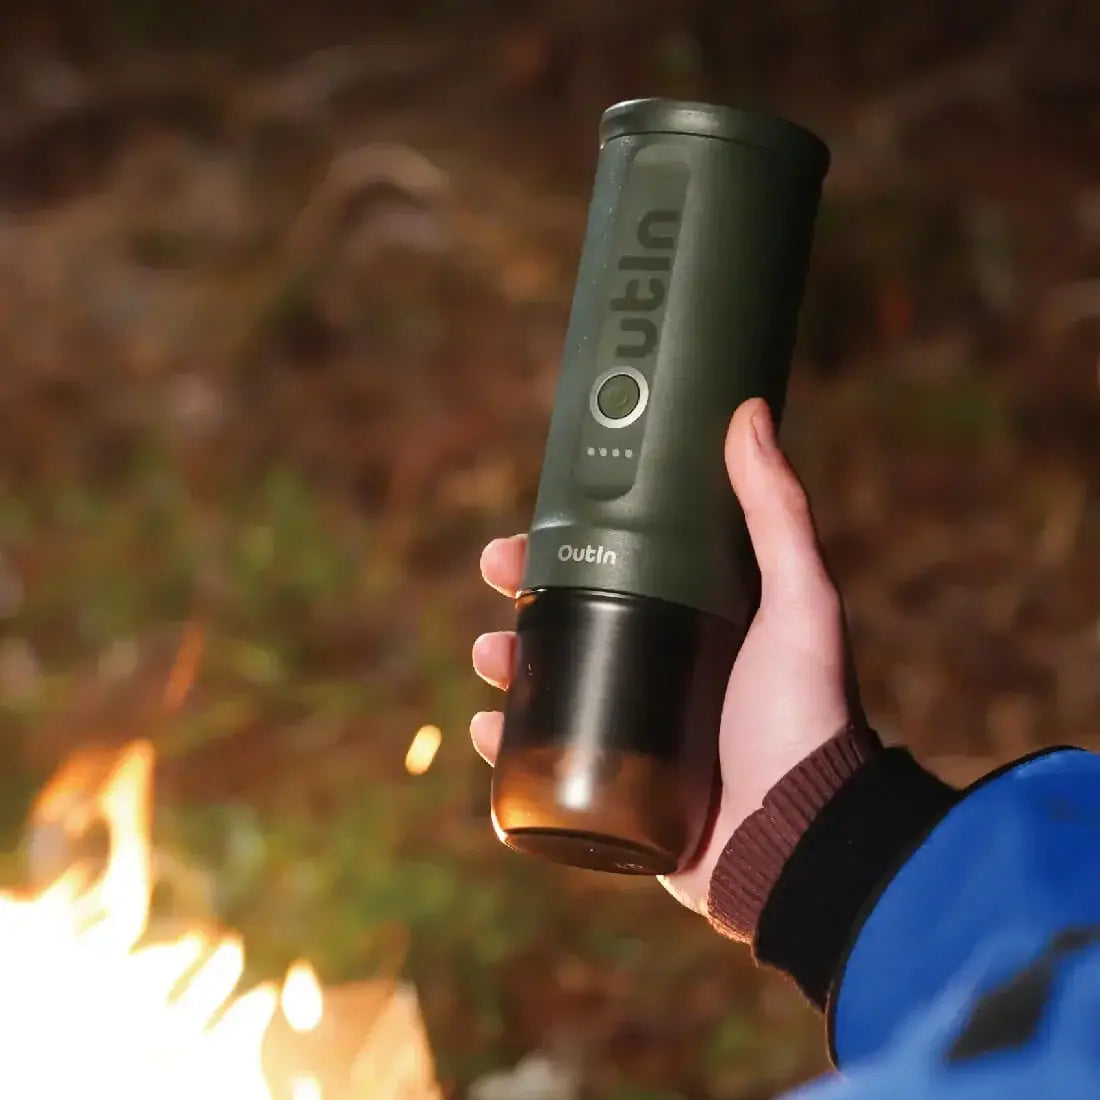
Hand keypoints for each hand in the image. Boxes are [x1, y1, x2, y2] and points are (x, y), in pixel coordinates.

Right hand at [471, 397, 860, 915]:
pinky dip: (508, 747)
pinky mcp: (616, 792)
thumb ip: (777, 511)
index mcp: (697, 627)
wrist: (800, 843)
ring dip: (507, 666)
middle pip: (571, 625)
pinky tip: (487, 731)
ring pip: (549, 688)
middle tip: (493, 586)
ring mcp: (635, 734)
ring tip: (489, 659)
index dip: (562, 550)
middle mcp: (663, 674)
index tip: (524, 534)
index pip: (615, 573)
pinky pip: (545, 763)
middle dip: (522, 602)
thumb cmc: (806, 720)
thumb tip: (748, 411)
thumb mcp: (799, 602)